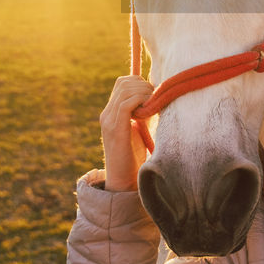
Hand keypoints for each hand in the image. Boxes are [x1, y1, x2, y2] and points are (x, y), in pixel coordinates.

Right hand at [99, 75, 153, 191]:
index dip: (140, 82)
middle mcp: (106, 114)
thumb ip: (143, 112)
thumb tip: (157, 95)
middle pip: (123, 83)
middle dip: (144, 85)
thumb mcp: (140, 128)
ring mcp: (108, 121)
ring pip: (125, 90)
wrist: (124, 181)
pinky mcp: (114, 129)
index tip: (154, 92)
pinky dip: (141, 101)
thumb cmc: (135, 157)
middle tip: (157, 97)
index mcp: (111, 113)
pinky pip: (126, 104)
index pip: (122, 83)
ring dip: (144, 92)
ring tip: (155, 104)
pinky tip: (150, 110)